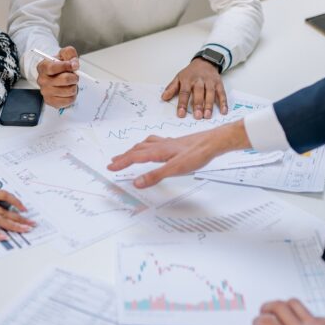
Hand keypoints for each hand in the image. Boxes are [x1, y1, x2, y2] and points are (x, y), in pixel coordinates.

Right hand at [37, 46, 79, 107]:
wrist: (57, 76)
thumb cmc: (61, 66)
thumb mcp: (65, 54)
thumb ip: (69, 53)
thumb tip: (74, 64)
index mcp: (43, 67)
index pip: (53, 68)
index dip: (66, 66)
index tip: (75, 66)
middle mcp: (42, 80)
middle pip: (64, 80)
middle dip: (74, 77)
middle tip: (74, 76)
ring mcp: (45, 92)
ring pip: (69, 90)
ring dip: (74, 86)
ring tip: (71, 84)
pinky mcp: (51, 101)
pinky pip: (68, 100)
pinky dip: (73, 96)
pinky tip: (68, 91)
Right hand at [107, 121, 249, 187]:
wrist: (213, 142)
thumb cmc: (197, 153)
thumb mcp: (175, 168)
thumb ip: (155, 176)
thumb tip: (137, 182)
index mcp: (158, 151)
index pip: (135, 157)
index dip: (122, 162)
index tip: (110, 166)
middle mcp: (161, 145)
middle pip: (138, 149)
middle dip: (124, 156)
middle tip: (114, 161)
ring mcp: (169, 143)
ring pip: (146, 144)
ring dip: (135, 149)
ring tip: (129, 153)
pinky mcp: (176, 143)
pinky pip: (156, 142)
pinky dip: (148, 145)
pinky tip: (155, 147)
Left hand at [162, 58, 227, 118]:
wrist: (205, 61)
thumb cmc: (191, 72)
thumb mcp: (179, 77)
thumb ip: (171, 88)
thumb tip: (163, 97)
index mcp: (187, 79)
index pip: (184, 92)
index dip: (182, 103)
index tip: (181, 114)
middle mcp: (199, 80)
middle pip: (198, 93)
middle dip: (198, 105)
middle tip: (197, 116)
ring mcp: (210, 82)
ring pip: (210, 93)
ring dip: (209, 105)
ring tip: (207, 116)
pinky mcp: (219, 84)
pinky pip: (222, 93)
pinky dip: (223, 102)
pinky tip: (223, 111)